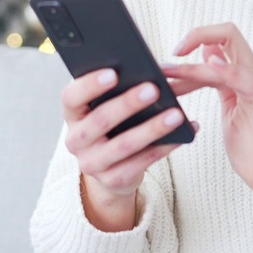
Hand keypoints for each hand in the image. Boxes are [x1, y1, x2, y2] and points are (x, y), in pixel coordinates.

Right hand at [59, 68, 194, 230]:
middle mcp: (75, 140)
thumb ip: (117, 90)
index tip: (113, 73)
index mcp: (72, 114)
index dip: (90, 85)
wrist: (109, 168)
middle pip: (100, 120)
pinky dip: (163, 148)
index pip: (71, 97)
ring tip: (176, 114)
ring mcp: (92, 163)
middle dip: (128, 104)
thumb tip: (148, 72)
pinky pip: (141, 163)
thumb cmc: (112, 124)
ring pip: (124, 145)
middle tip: (153, 89)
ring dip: (152, 128)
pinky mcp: (113, 180)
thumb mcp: (104, 107)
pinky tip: (181, 136)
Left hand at [165, 23, 252, 238]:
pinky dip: (226, 71)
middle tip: (165, 61)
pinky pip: (248, 81)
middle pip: (229, 35)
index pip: (222, 42)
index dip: (194, 42)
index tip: (169, 59)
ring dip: (195, 68)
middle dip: (195, 37)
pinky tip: (209, 69)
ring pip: (228, 60)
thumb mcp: (228, 112)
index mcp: (250, 77)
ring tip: (172, 77)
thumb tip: (200, 58)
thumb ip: (217, 85)